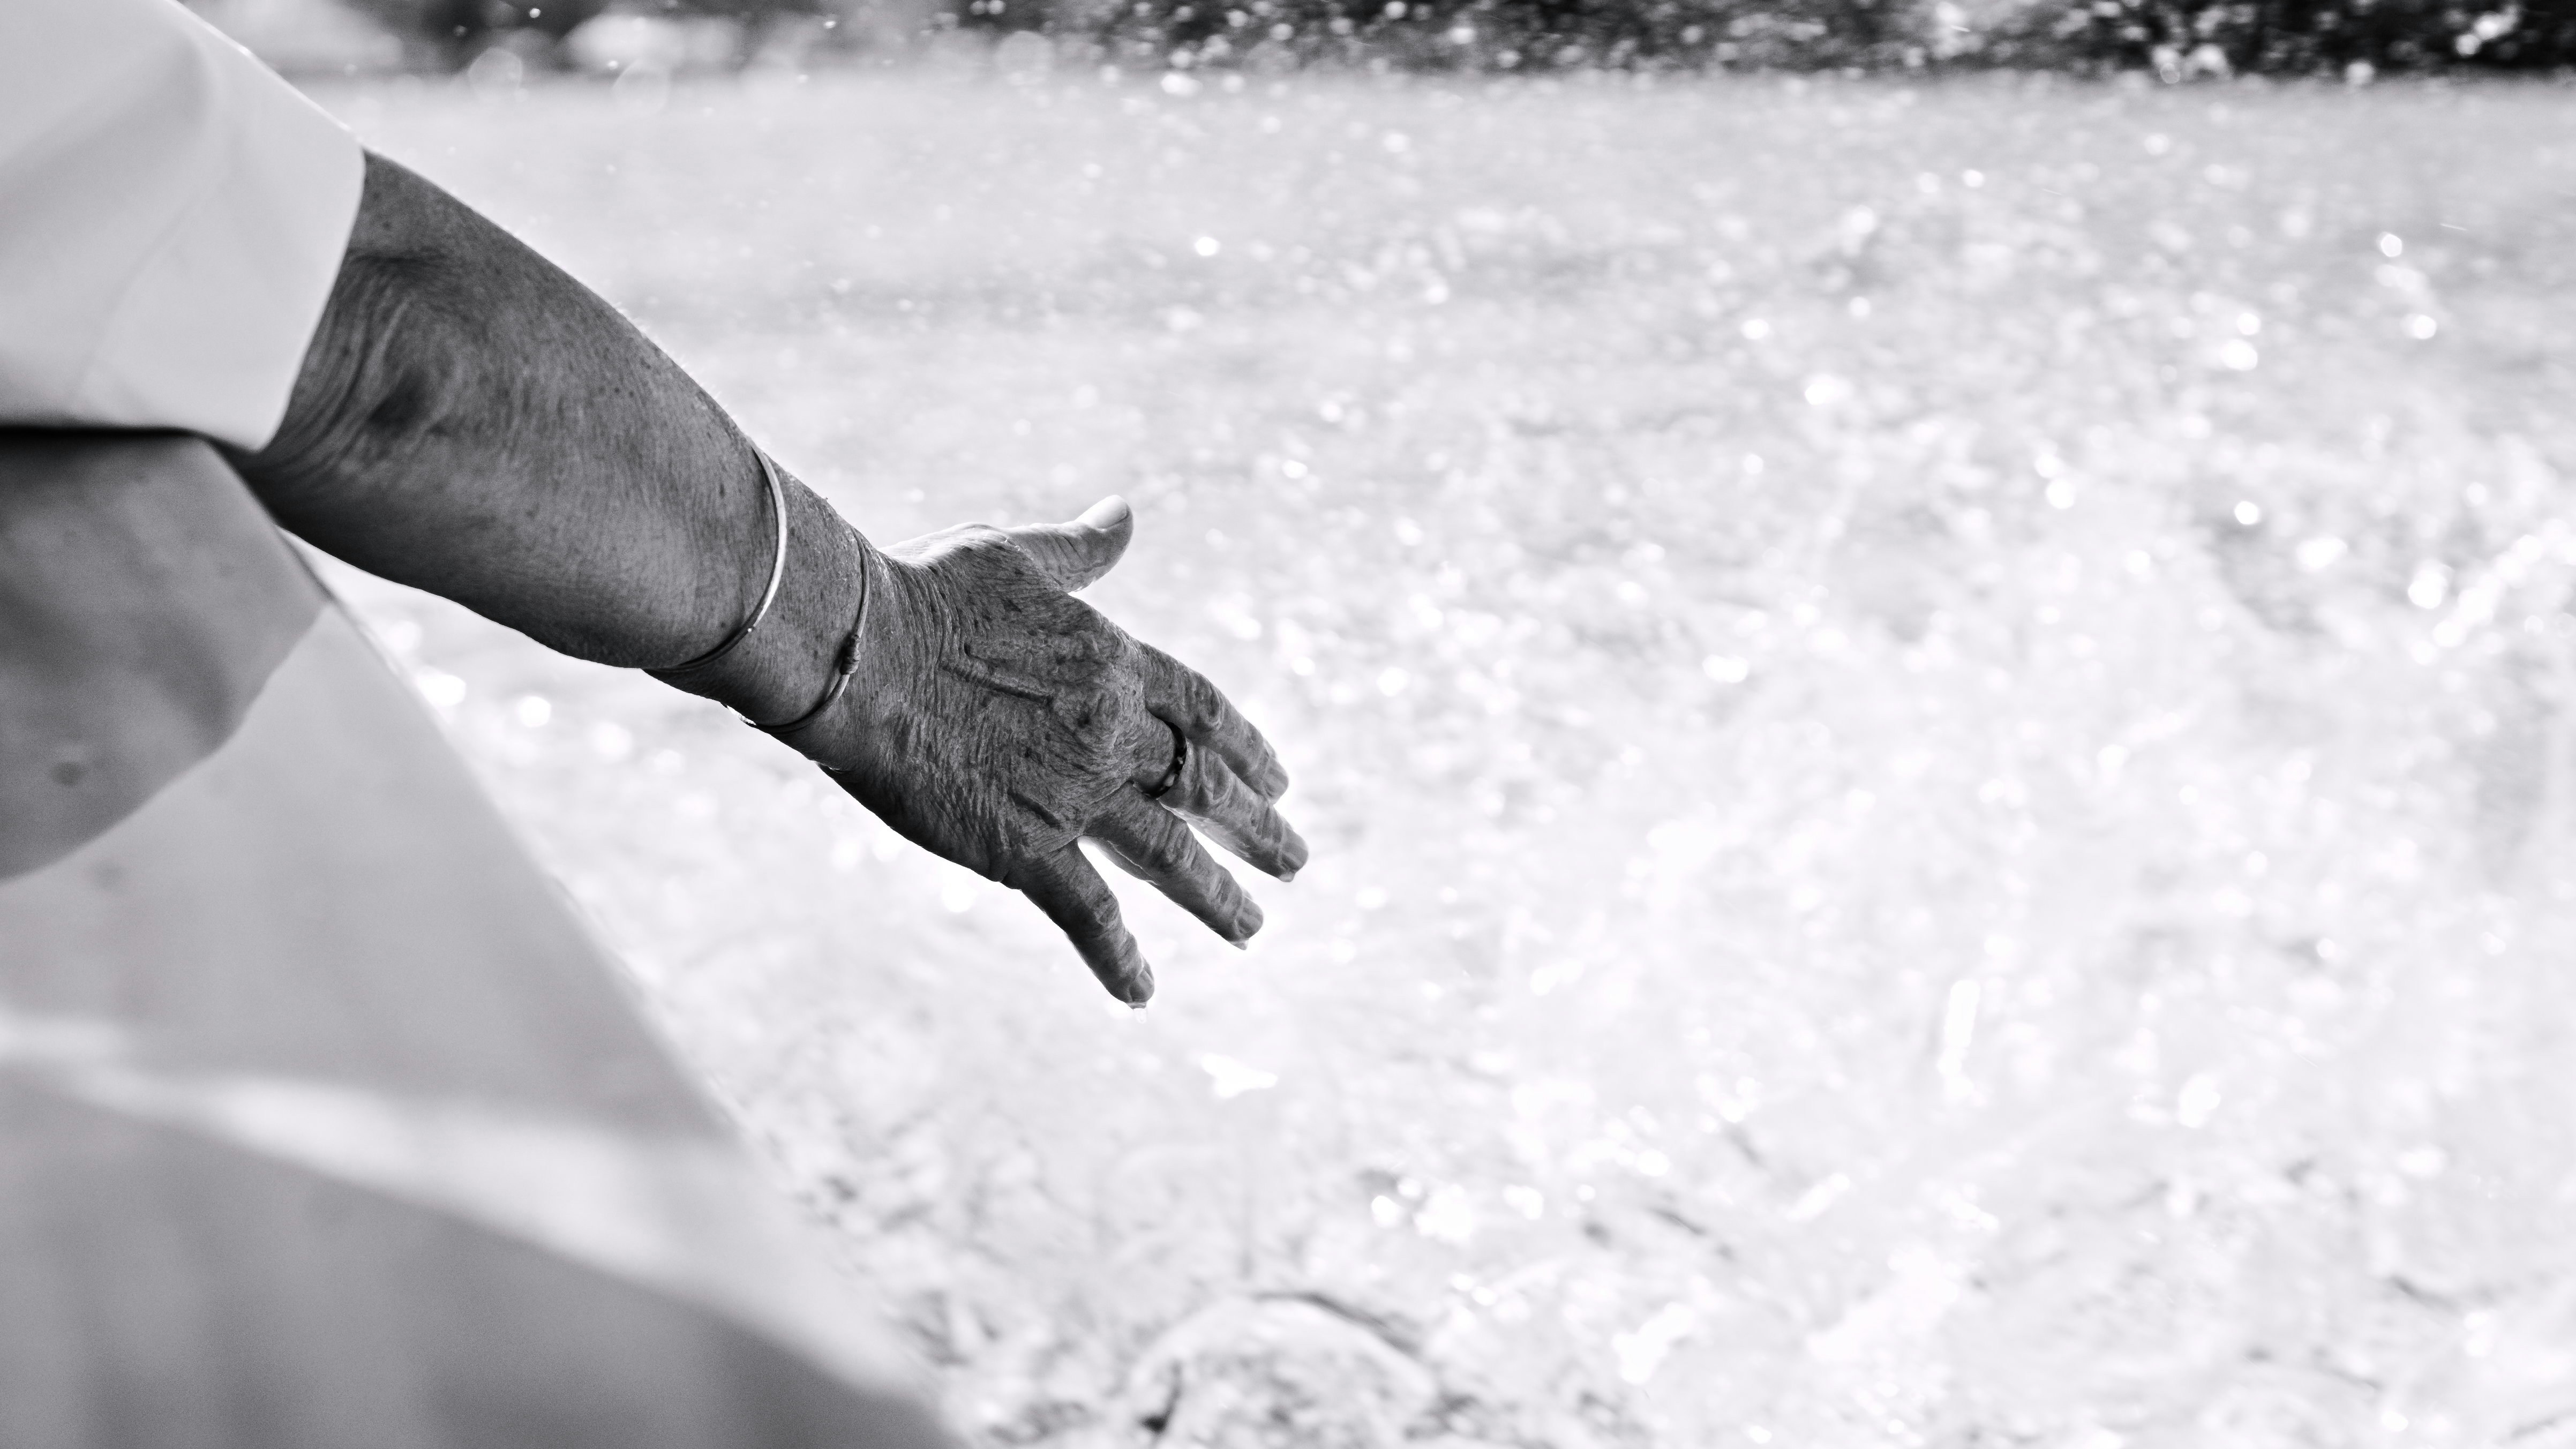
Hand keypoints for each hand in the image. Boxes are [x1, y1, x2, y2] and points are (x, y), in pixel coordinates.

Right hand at [799, 498, 1305, 1003]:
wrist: (861, 654)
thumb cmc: (924, 593)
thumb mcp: (1014, 555)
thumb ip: (1079, 551)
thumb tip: (1124, 514)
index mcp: (1114, 662)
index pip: (1204, 711)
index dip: (1246, 747)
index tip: (1278, 779)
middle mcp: (1112, 733)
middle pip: (1204, 787)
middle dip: (1255, 828)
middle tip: (1293, 861)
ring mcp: (1075, 796)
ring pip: (1169, 857)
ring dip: (1217, 897)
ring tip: (1251, 928)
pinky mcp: (1025, 849)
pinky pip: (1089, 914)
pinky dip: (1120, 956)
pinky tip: (1144, 990)